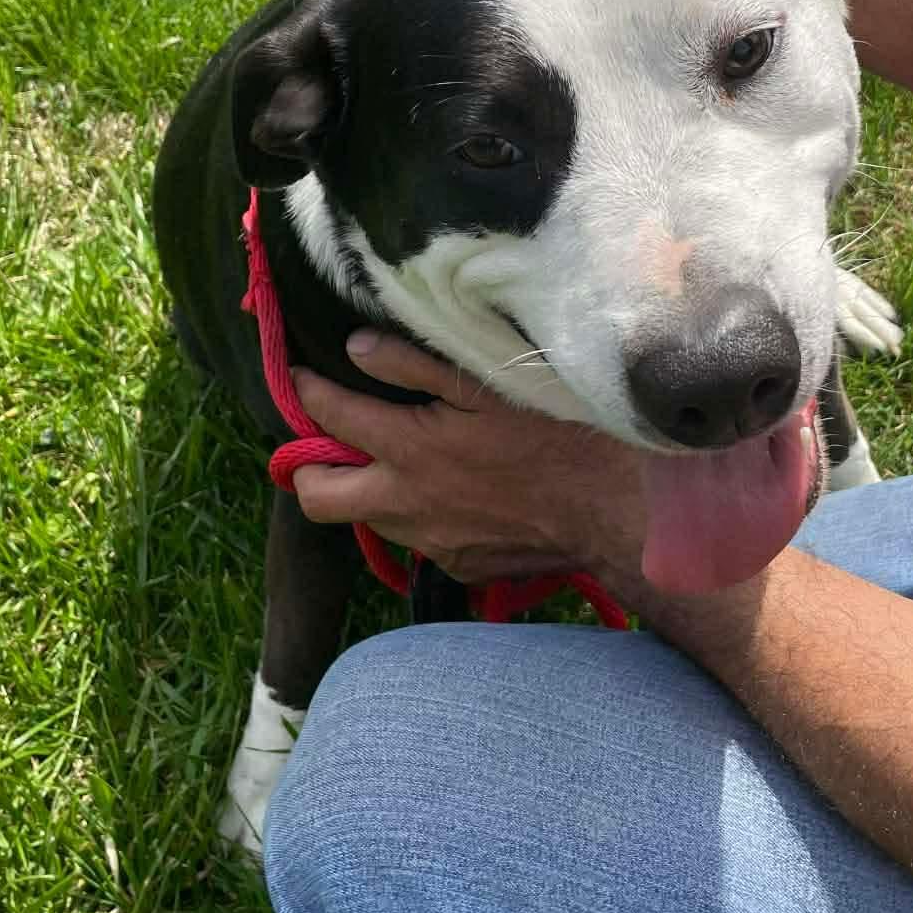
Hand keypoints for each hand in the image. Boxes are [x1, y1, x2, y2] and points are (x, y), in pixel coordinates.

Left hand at [290, 331, 645, 585]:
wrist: (611, 509)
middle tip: (324, 443)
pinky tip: (454, 492)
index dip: (306, 393)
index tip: (301, 378)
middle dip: (306, 469)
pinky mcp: (461, 565)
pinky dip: (420, 514)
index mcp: (409, 449)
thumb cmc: (557, 433)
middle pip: (317, 499)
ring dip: (368, 490)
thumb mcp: (489, 384)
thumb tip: (355, 347)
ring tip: (395, 461)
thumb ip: (415, 366)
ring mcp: (432, 542)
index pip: (330, 418)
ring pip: (368, 520)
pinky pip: (419, 540)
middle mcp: (406, 504)